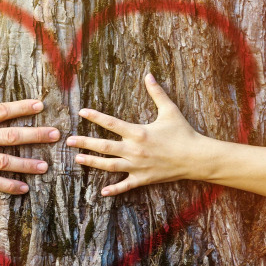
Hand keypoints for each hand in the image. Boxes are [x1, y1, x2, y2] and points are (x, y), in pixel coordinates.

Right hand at [0, 57, 59, 193]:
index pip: (3, 111)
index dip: (23, 108)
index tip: (40, 105)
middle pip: (13, 136)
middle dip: (37, 135)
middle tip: (56, 135)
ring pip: (7, 161)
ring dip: (28, 164)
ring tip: (46, 166)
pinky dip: (9, 186)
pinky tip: (24, 189)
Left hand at [67, 73, 212, 195]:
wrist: (196, 158)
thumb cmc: (183, 133)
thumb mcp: (169, 110)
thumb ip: (157, 93)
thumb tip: (149, 74)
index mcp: (138, 132)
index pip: (111, 123)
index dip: (95, 117)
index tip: (81, 112)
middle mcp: (134, 150)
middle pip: (104, 146)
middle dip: (85, 142)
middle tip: (69, 140)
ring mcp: (137, 166)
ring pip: (109, 165)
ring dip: (92, 163)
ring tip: (78, 159)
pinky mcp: (143, 179)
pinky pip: (125, 185)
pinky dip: (114, 189)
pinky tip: (102, 192)